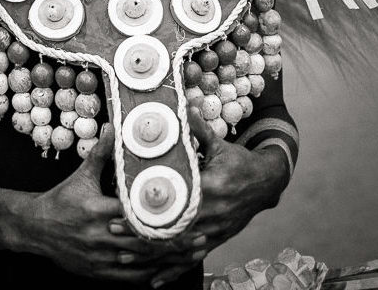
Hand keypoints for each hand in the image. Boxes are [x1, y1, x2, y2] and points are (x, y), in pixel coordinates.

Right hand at [27, 124, 178, 282]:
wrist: (36, 228)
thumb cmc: (61, 199)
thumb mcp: (81, 174)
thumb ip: (101, 153)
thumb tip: (115, 127)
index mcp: (97, 211)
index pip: (135, 216)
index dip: (161, 218)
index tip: (184, 215)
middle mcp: (100, 237)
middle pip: (144, 243)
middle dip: (174, 243)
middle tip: (200, 237)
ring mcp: (100, 258)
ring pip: (140, 264)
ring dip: (167, 261)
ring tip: (191, 256)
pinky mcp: (98, 272)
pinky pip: (129, 278)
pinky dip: (149, 275)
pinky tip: (166, 271)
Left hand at [114, 107, 288, 287]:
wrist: (265, 184)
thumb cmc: (239, 161)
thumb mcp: (220, 143)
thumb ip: (198, 128)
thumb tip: (184, 105)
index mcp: (210, 187)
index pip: (175, 200)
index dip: (150, 205)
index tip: (124, 205)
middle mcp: (211, 214)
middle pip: (170, 228)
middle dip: (139, 232)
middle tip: (111, 230)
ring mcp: (213, 231)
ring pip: (177, 249)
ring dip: (149, 255)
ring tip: (123, 256)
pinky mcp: (214, 241)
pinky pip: (190, 260)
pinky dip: (172, 271)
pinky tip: (154, 281)